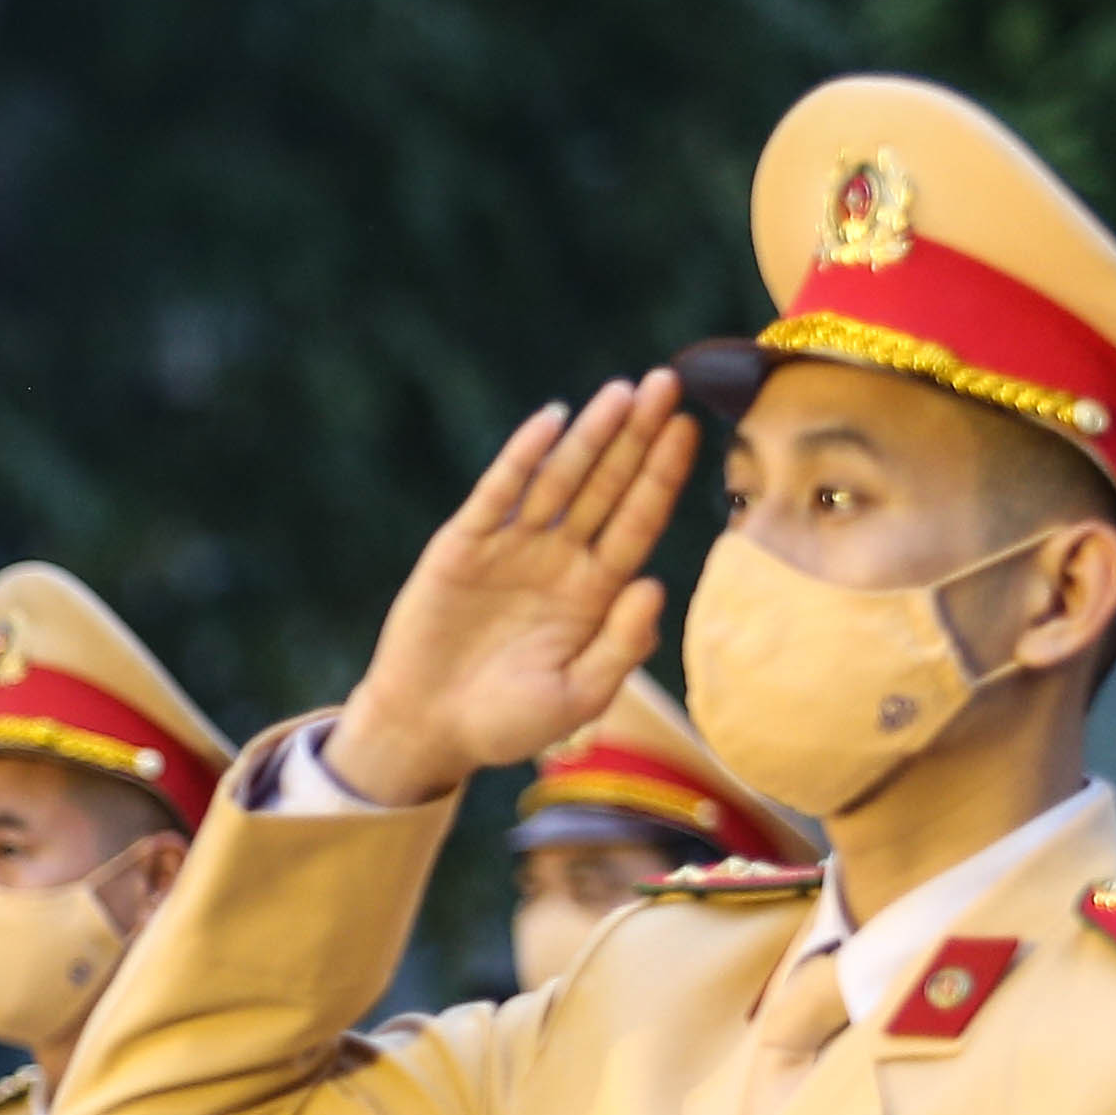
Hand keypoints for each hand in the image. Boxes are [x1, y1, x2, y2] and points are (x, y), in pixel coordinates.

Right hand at [324, 372, 699, 805]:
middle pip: (607, 486)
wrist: (426, 730)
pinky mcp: (462, 546)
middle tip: (666, 384)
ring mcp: (511, 548)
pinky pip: (498, 493)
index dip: (662, 475)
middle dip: (636, 436)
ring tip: (621, 392)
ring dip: (590, 436)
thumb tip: (654, 584)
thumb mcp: (578, 697)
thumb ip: (622, 646)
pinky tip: (551, 423)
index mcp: (594, 592)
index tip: (689, 429)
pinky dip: (522, 458)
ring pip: (559, 480)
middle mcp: (559, 559)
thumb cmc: (507, 722)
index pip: (638, 521)